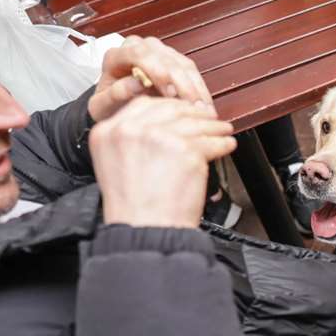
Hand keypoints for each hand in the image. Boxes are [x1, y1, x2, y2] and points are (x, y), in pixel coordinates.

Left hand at [87, 35, 211, 122]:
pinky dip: (200, 89)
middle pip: (166, 58)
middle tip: (193, 107)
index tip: (171, 93)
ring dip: (196, 88)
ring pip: (183, 63)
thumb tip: (137, 83)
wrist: (115, 109)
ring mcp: (158, 53)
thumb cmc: (108, 108)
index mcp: (116, 55)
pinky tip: (205, 106)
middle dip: (183, 83)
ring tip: (204, 111)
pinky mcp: (174, 61)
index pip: (140, 54)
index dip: (158, 71)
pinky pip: (192, 71)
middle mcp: (138, 48)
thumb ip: (115, 94)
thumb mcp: (102, 107)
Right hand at [90, 96, 235, 227]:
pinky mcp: (187, 151)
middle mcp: (132, 130)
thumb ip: (131, 140)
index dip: (170, 106)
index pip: (145, 104)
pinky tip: (226, 145)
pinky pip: (211, 141)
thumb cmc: (134, 209)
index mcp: (109, 131)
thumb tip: (161, 125)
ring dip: (213, 128)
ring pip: (195, 124)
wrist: (145, 231)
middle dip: (194, 114)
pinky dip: (222, 144)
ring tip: (222, 131)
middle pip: (172, 110)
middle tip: (208, 118)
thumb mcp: (115, 165)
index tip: (183, 111)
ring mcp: (160, 138)